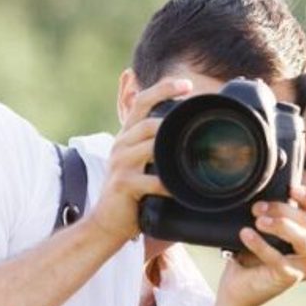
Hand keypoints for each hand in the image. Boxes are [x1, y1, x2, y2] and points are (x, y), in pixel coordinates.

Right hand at [84, 78, 189, 245]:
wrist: (106, 221)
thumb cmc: (130, 192)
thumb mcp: (140, 163)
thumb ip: (157, 147)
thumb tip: (188, 137)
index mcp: (126, 136)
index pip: (141, 101)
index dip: (163, 89)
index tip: (187, 84)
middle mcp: (121, 145)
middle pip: (147, 122)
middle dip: (173, 120)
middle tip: (199, 124)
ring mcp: (120, 164)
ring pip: (149, 146)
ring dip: (172, 149)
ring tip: (194, 153)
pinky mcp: (123, 184)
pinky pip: (151, 180)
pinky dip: (168, 185)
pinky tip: (182, 189)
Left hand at [217, 185, 305, 305]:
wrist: (239, 285)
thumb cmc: (255, 255)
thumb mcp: (272, 229)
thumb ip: (282, 214)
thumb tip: (279, 190)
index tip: (291, 189)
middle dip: (282, 209)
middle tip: (257, 208)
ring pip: (303, 238)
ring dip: (280, 224)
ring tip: (258, 220)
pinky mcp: (291, 278)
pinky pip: (278, 257)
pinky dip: (260, 244)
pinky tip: (246, 234)